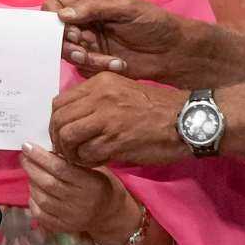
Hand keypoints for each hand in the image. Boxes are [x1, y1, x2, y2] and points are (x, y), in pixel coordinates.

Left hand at [20, 143, 136, 242]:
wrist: (108, 213)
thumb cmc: (98, 183)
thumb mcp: (93, 168)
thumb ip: (72, 160)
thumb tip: (43, 149)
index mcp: (89, 184)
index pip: (60, 168)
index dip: (40, 156)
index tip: (27, 146)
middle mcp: (80, 202)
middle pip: (48, 184)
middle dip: (31, 167)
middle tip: (23, 157)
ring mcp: (71, 217)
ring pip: (42, 199)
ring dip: (32, 183)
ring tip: (31, 172)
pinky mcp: (64, 228)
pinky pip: (41, 215)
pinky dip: (33, 201)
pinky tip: (34, 191)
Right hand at [45, 0, 197, 83]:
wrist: (172, 52)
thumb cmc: (153, 23)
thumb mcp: (125, 8)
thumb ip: (94, 8)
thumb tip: (62, 15)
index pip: (52, 7)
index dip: (55, 21)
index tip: (73, 31)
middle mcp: (82, 19)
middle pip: (55, 33)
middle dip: (68, 45)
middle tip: (85, 50)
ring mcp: (86, 40)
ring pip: (67, 53)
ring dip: (84, 58)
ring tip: (106, 60)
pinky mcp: (94, 60)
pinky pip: (81, 67)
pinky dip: (97, 68)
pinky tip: (117, 64)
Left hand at [51, 72, 188, 167]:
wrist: (187, 120)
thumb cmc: (158, 108)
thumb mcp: (124, 91)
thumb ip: (97, 100)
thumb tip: (74, 118)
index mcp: (100, 82)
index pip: (59, 102)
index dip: (57, 122)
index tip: (64, 134)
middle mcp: (99, 96)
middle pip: (58, 120)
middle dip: (58, 139)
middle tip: (67, 150)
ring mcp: (106, 118)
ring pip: (67, 136)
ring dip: (70, 152)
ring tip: (80, 158)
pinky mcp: (116, 140)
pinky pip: (86, 154)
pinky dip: (87, 162)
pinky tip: (96, 162)